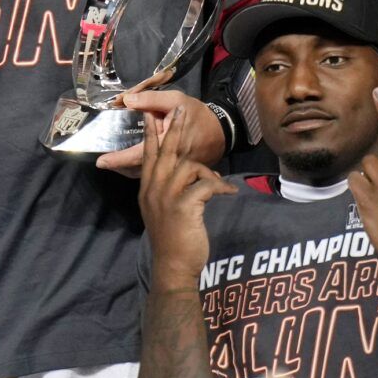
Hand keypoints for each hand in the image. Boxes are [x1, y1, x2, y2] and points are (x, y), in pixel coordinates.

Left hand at [97, 90, 228, 175]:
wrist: (222, 131)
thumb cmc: (197, 114)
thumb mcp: (176, 100)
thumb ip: (150, 100)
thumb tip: (125, 100)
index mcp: (167, 144)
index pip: (137, 154)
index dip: (118, 159)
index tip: (100, 162)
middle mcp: (169, 162)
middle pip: (138, 170)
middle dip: (119, 167)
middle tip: (104, 163)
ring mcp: (174, 171)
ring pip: (146, 176)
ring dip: (128, 170)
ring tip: (114, 164)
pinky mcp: (178, 175)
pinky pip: (156, 176)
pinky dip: (142, 171)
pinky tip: (133, 165)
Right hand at [137, 101, 237, 290]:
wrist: (174, 267)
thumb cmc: (172, 242)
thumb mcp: (163, 213)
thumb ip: (166, 193)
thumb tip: (184, 178)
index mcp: (148, 190)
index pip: (148, 157)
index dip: (152, 136)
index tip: (151, 116)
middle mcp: (154, 190)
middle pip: (165, 152)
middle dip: (174, 129)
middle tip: (182, 109)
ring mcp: (167, 197)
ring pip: (188, 167)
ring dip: (207, 171)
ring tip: (219, 181)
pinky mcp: (184, 206)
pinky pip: (205, 185)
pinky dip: (221, 186)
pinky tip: (230, 192)